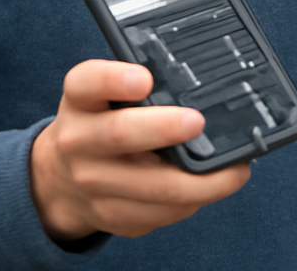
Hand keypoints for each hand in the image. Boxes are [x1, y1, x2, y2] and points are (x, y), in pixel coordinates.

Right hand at [29, 60, 250, 243]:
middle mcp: (78, 140)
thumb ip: (140, 81)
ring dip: (200, 182)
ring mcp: (93, 183)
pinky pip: (159, 214)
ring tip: (235, 169)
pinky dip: (192, 202)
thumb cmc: (101, 119)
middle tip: (198, 122)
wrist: (61, 177)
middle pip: (120, 134)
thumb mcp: (105, 91)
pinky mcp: (111, 216)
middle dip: (164, 129)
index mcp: (80, 98)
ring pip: (152, 187)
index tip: (145, 79)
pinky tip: (212, 188)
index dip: (116, 79)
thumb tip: (200, 87)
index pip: (88, 82)